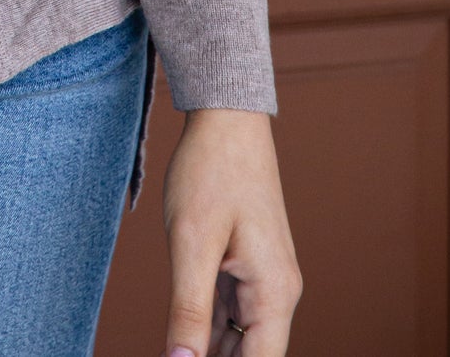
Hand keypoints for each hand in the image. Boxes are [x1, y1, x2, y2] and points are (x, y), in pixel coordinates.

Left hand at [161, 108, 300, 356]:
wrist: (225, 117)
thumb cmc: (211, 170)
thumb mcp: (191, 242)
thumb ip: (188, 310)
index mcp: (274, 294)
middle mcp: (276, 293)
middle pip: (250, 356)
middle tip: (173, 356)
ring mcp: (261, 279)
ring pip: (237, 339)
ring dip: (208, 350)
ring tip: (174, 350)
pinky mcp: (244, 265)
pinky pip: (227, 312)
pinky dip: (206, 328)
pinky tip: (181, 339)